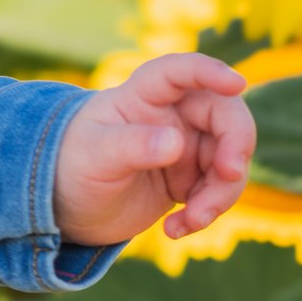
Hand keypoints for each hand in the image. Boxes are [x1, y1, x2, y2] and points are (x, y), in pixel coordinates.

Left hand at [54, 52, 254, 244]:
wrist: (65, 208)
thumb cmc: (69, 167)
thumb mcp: (94, 157)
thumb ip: (132, 146)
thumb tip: (176, 143)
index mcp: (141, 96)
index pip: (178, 71)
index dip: (209, 71)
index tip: (236, 83)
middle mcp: (169, 115)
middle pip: (224, 115)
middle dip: (235, 145)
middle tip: (229, 175)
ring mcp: (183, 146)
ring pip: (229, 159)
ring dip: (221, 192)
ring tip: (190, 220)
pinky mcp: (189, 177)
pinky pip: (218, 190)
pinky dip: (207, 211)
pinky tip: (175, 229)